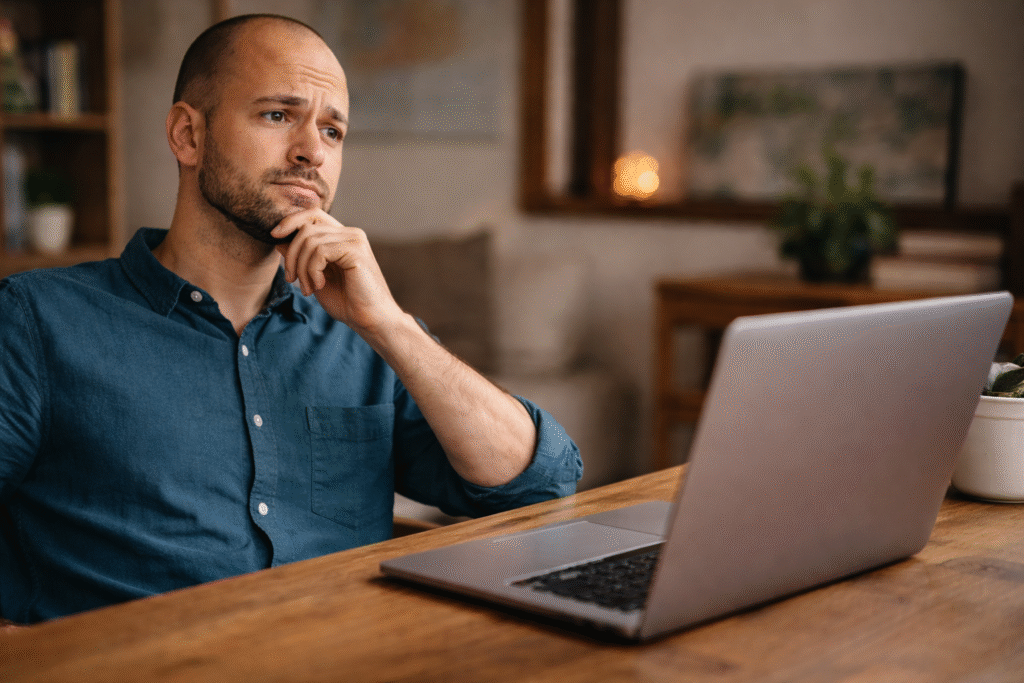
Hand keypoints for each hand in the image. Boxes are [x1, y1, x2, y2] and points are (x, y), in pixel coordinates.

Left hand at [271, 210, 403, 333]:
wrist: (370, 320)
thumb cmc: (347, 302)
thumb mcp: (315, 277)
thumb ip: (301, 257)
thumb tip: (279, 240)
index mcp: (343, 236)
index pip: (312, 215)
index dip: (290, 221)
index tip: (274, 236)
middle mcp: (351, 233)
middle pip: (307, 226)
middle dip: (292, 254)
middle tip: (292, 280)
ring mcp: (355, 240)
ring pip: (310, 240)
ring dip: (301, 268)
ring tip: (308, 289)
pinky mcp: (356, 250)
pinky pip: (320, 251)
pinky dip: (312, 270)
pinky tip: (319, 285)